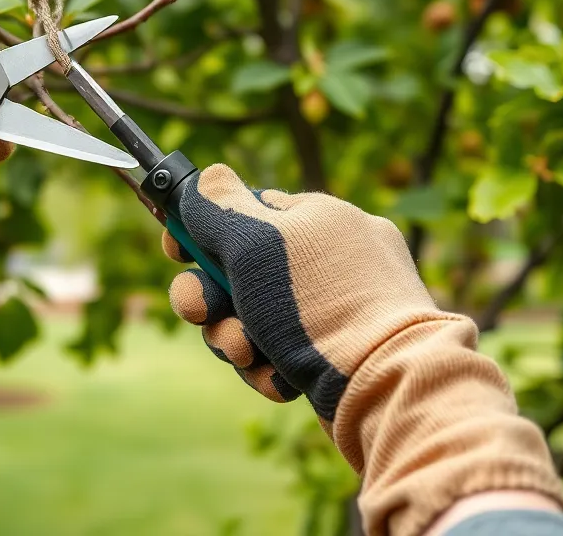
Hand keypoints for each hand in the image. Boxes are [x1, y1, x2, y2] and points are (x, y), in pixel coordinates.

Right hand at [162, 164, 562, 535]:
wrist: (388, 387)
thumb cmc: (319, 305)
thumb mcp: (257, 243)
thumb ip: (220, 208)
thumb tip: (206, 176)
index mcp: (317, 218)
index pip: (245, 209)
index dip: (201, 229)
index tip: (174, 251)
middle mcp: (331, 258)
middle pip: (240, 270)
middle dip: (210, 297)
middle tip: (198, 314)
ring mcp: (338, 308)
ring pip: (256, 317)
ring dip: (235, 337)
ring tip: (246, 355)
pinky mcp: (339, 356)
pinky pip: (283, 352)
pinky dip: (271, 366)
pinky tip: (281, 380)